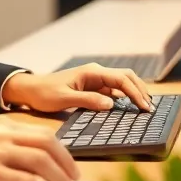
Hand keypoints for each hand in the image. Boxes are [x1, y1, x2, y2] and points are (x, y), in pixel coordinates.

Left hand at [1, 64, 153, 112]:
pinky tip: (130, 108)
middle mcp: (96, 73)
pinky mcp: (94, 88)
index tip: (144, 107)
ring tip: (145, 107)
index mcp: (91, 72)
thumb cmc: (44, 93)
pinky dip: (126, 97)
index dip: (135, 92)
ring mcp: (96, 80)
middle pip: (126, 77)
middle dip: (140, 91)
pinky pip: (114, 90)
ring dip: (135, 93)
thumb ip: (87, 101)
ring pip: (122, 83)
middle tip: (149, 108)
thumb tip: (111, 105)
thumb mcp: (64, 99)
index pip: (121, 79)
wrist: (30, 90)